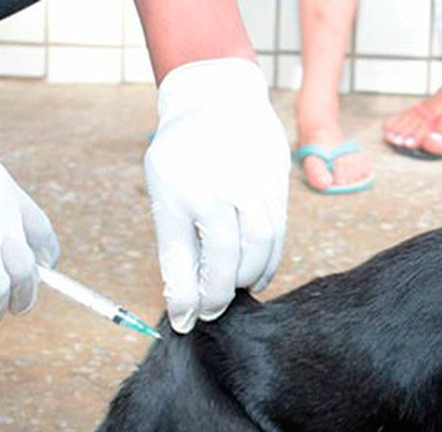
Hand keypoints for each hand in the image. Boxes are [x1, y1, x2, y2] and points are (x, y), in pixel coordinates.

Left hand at [144, 58, 289, 333]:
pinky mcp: (276, 181)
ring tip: (236, 289)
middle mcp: (221, 187)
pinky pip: (278, 230)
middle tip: (213, 308)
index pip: (190, 259)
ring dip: (249, 277)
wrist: (217, 99)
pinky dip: (269, 258)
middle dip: (221, 291)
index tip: (187, 321)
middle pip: (229, 256)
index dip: (191, 298)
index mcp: (183, 191)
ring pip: (260, 245)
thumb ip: (175, 247)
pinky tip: (256, 270)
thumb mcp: (164, 194)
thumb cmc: (183, 154)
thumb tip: (183, 302)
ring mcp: (253, 182)